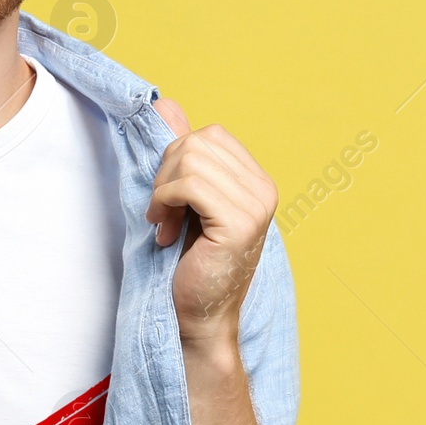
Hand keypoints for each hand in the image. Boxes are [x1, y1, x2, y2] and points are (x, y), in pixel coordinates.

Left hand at [145, 98, 277, 348]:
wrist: (195, 320)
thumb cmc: (187, 268)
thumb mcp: (180, 202)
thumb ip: (179, 156)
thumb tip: (164, 104)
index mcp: (255, 181)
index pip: (209, 135)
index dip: (176, 162)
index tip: (167, 203)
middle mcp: (263, 189)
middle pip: (198, 141)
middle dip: (165, 174)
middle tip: (162, 215)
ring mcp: (256, 205)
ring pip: (191, 158)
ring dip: (163, 192)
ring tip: (165, 225)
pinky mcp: (240, 223)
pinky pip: (190, 184)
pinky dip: (165, 204)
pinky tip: (166, 233)